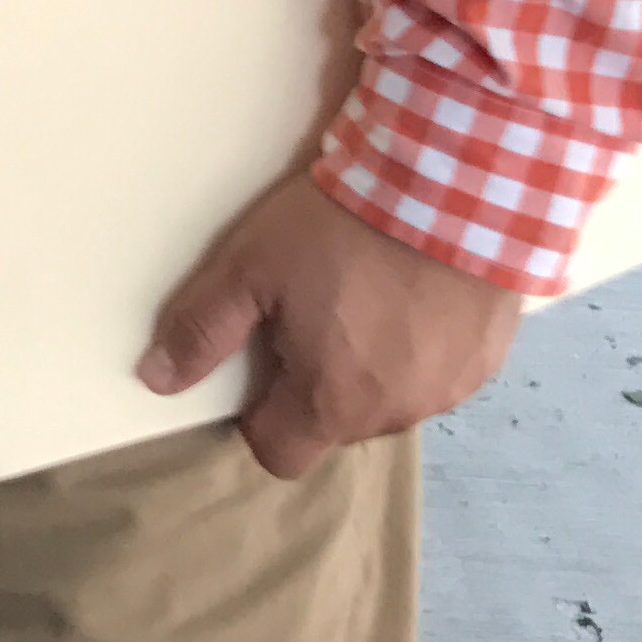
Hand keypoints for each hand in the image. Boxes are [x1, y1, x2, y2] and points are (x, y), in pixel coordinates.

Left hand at [140, 172, 526, 479]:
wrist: (452, 189)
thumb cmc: (340, 232)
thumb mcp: (249, 270)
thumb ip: (201, 330)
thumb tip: (157, 380)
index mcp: (332, 404)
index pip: (280, 453)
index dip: (258, 417)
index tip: (257, 363)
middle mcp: (395, 414)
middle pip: (334, 425)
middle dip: (312, 385)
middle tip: (309, 313)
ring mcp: (449, 391)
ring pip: (388, 401)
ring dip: (369, 369)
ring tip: (364, 298)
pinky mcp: (484, 360)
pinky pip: (437, 374)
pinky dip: (418, 349)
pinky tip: (411, 296)